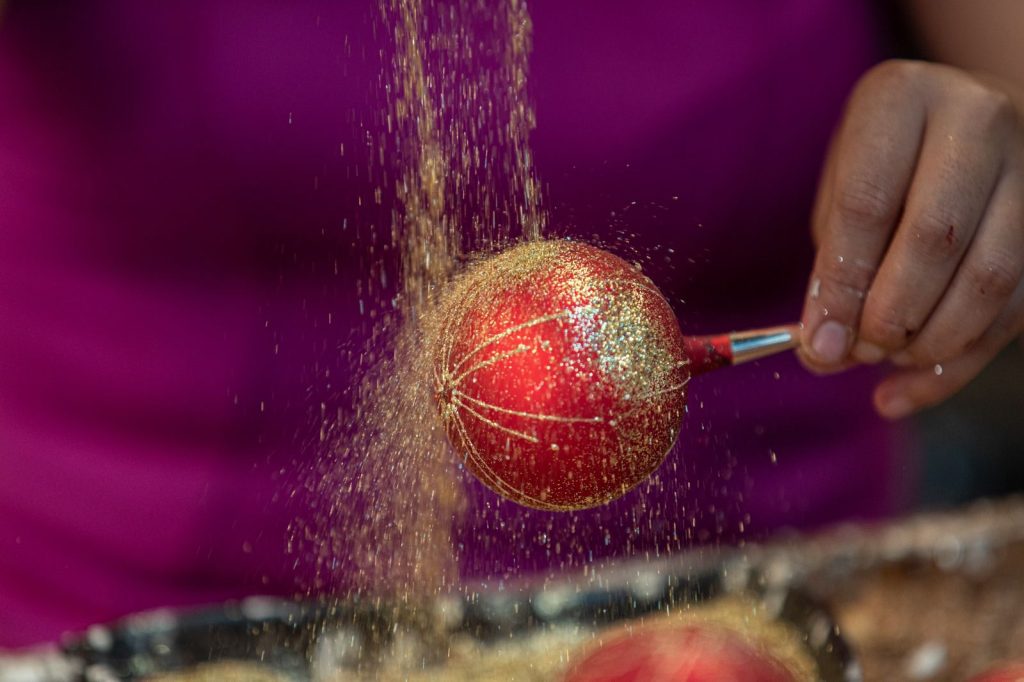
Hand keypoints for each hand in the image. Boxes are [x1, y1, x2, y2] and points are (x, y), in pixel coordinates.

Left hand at [800, 59, 1023, 418]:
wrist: (968, 119)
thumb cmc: (886, 162)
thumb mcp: (844, 185)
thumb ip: (834, 260)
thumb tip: (825, 349)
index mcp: (902, 99)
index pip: (867, 204)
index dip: (842, 284)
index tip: (819, 343)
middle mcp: (978, 119)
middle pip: (936, 238)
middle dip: (890, 315)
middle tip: (856, 354)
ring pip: (991, 276)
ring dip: (933, 341)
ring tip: (886, 363)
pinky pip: (1018, 305)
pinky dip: (961, 362)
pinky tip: (910, 389)